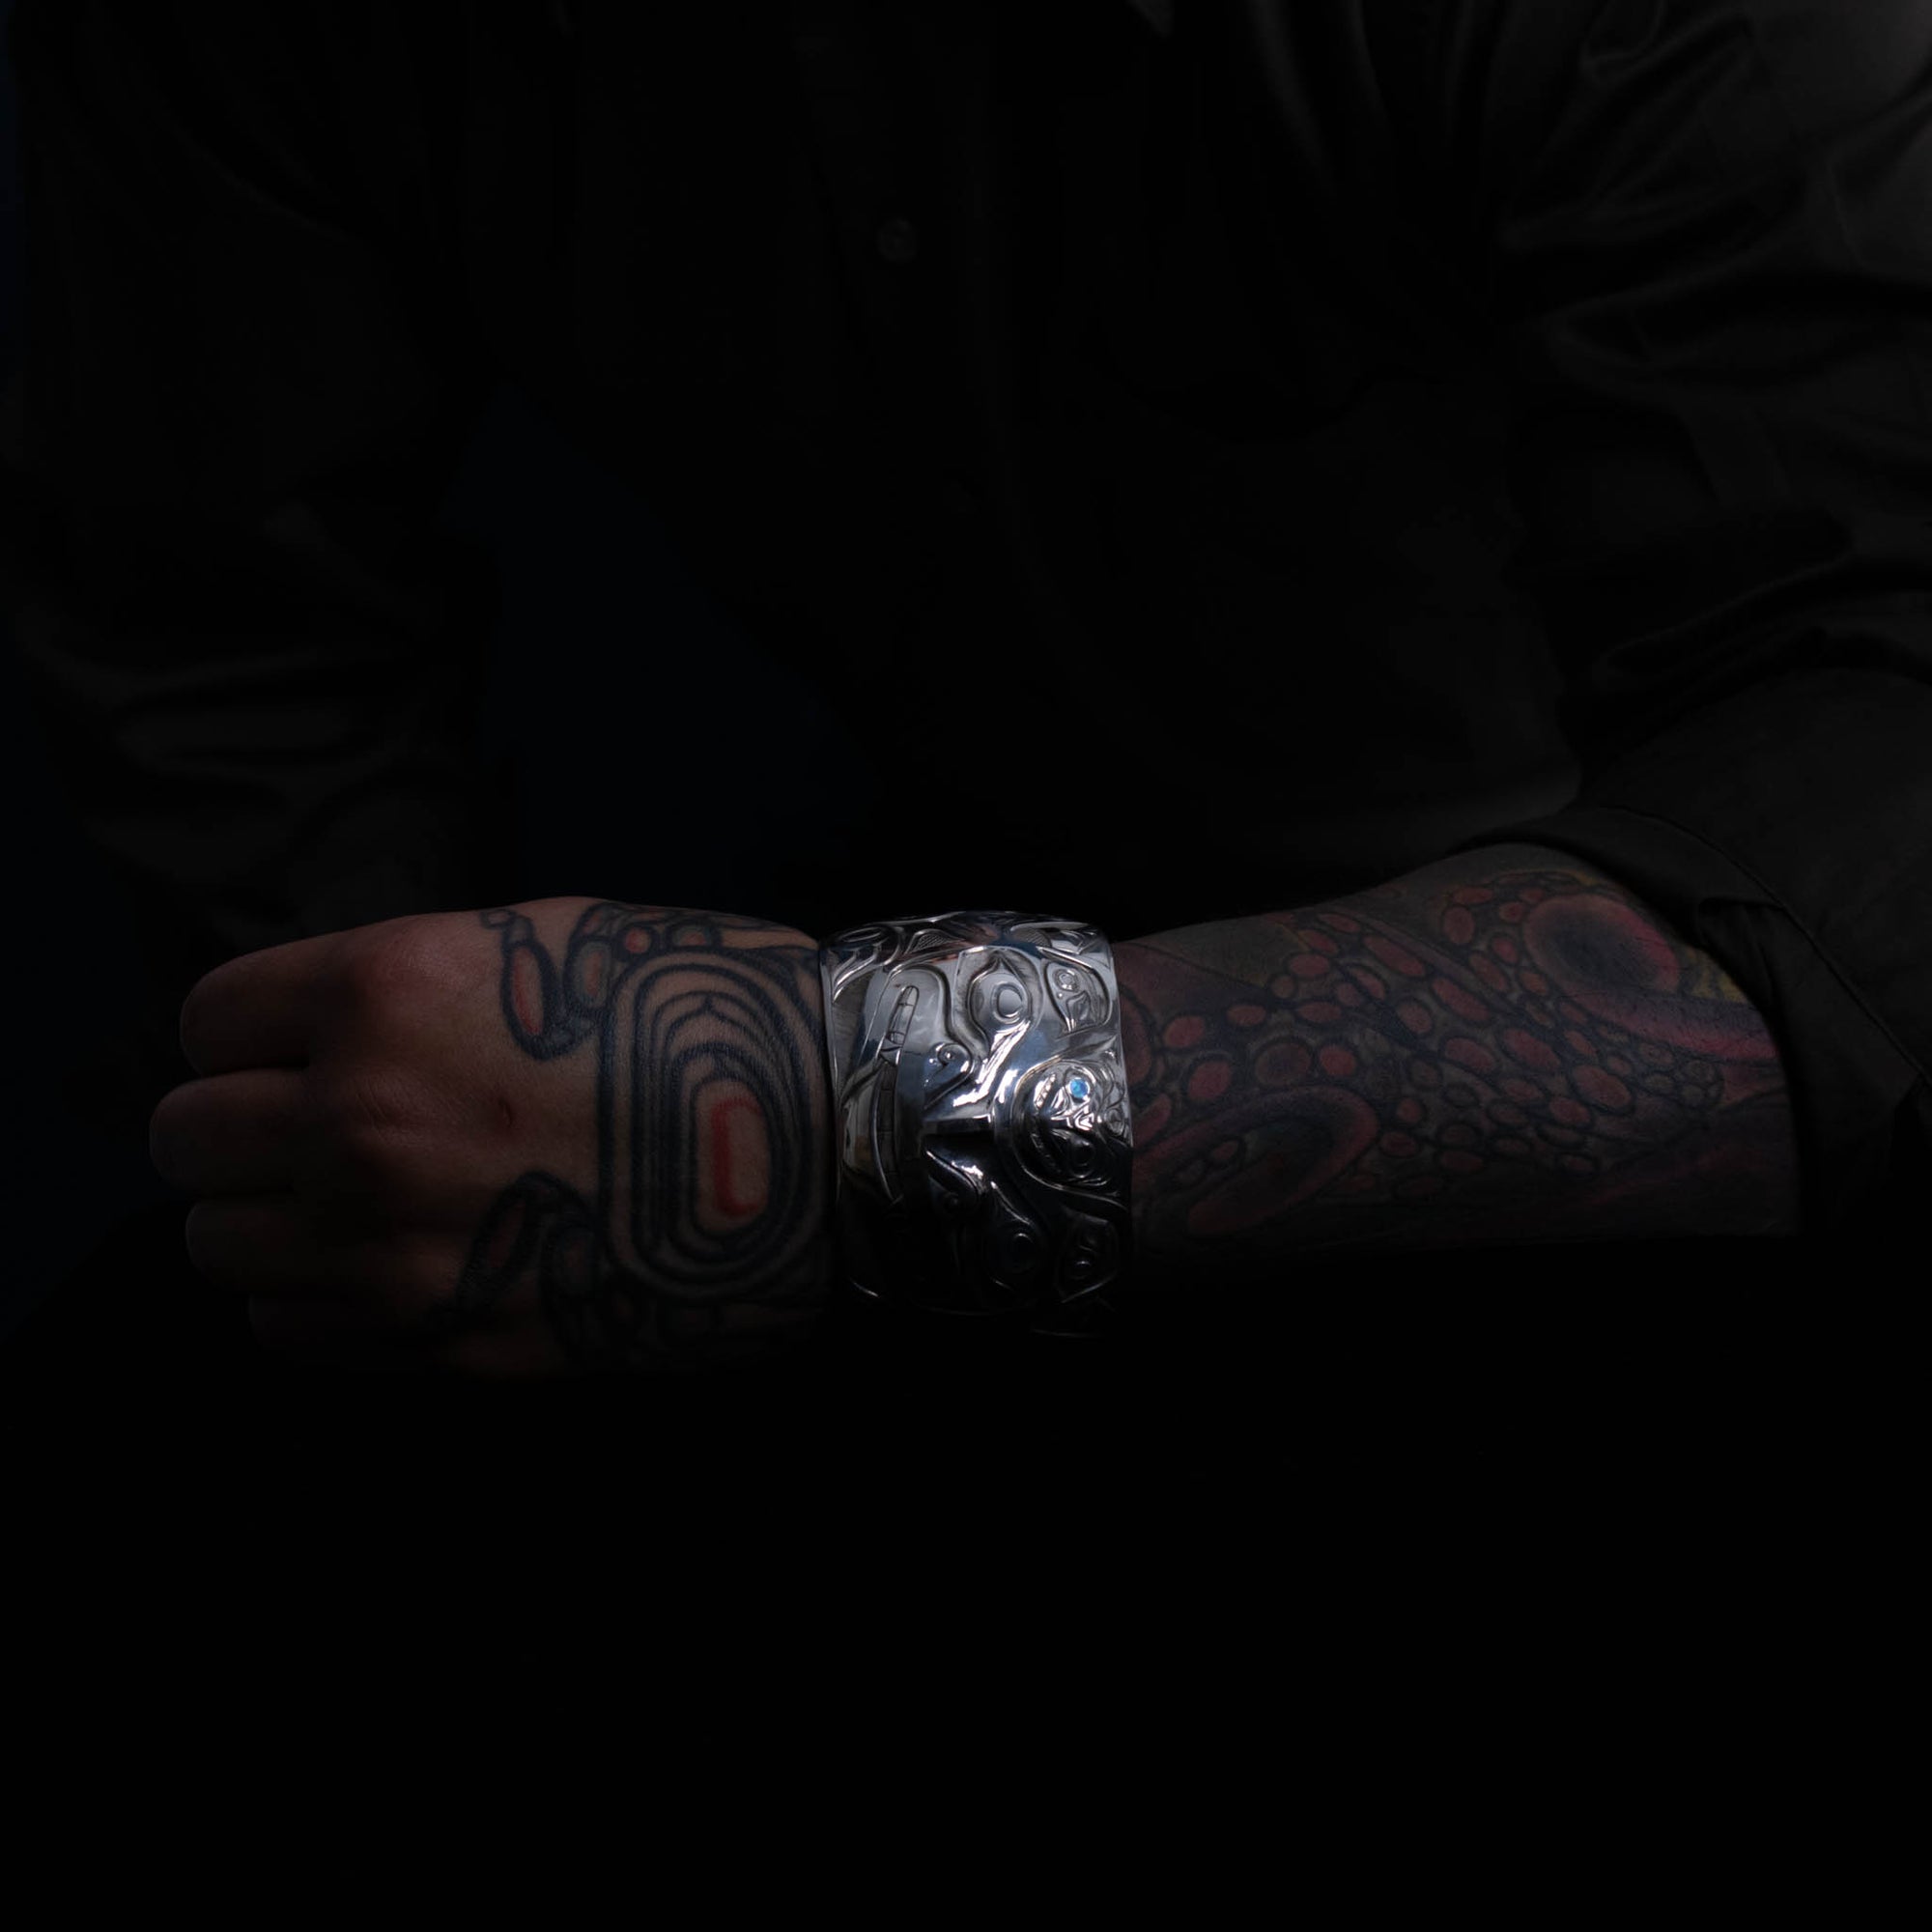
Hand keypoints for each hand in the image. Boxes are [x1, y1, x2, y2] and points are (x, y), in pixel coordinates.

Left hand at [148, 898, 834, 1378]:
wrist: (835, 1142)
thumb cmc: (710, 1017)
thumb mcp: (544, 940)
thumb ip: (402, 985)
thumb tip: (314, 1036)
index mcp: (386, 995)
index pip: (206, 1022)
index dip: (251, 1030)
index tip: (297, 1044)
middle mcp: (361, 1123)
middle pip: (185, 1139)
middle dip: (240, 1125)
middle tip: (322, 1123)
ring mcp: (393, 1247)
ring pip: (215, 1244)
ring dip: (270, 1216)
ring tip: (360, 1199)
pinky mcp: (439, 1342)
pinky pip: (286, 1330)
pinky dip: (315, 1298)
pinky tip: (397, 1262)